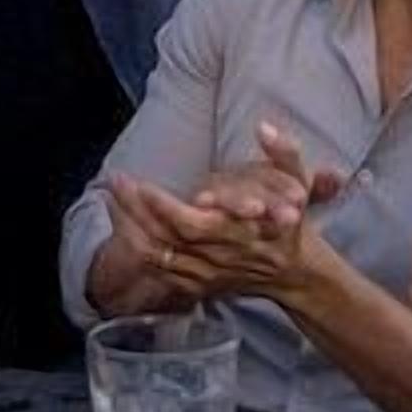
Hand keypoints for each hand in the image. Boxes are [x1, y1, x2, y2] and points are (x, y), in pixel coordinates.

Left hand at [106, 121, 341, 305]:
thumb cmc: (294, 226)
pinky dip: (138, 252)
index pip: (192, 223)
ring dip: (130, 231)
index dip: (162, 206)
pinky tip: (122, 229)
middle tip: (114, 183)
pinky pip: (159, 273)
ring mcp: (206, 274)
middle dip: (136, 211)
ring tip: (111, 201)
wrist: (294, 274)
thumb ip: (286, 153)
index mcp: (241, 233)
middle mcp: (219, 257)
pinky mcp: (197, 285)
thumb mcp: (300, 185)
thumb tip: (264, 126)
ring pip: (159, 257)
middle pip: (167, 238)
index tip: (138, 183)